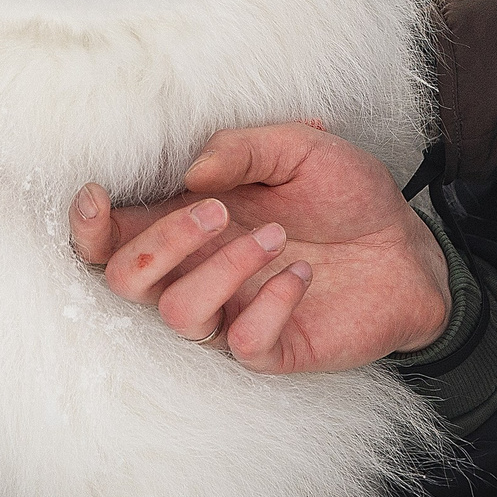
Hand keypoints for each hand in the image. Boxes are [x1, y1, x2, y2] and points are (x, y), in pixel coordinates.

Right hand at [67, 122, 450, 373]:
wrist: (410, 242)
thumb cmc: (345, 193)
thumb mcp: (299, 148)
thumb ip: (242, 149)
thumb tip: (190, 174)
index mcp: (190, 223)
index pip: (111, 238)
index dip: (87, 227)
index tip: (96, 196)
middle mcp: (200, 272)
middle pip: (126, 281)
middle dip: (159, 243)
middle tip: (217, 211)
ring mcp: (233, 315)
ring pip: (179, 315)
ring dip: (222, 269)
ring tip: (278, 237)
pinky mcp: (275, 348)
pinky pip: (243, 345)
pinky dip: (269, 306)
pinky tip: (302, 274)